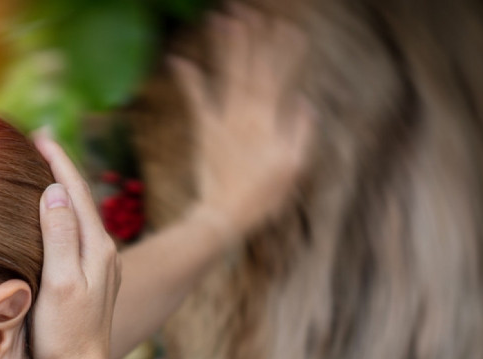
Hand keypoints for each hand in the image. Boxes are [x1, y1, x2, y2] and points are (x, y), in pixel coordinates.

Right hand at [31, 132, 121, 358]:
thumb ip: (59, 237)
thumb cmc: (65, 336)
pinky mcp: (93, 282)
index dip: (59, 162)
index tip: (40, 135)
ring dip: (64, 192)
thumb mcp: (59, 284)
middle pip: (82, 201)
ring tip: (45, 172)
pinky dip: (64, 217)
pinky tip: (54, 218)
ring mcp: (102, 269)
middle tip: (40, 142)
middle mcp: (105, 254)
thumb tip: (55, 192)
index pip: (77, 194)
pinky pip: (78, 236)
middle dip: (62, 171)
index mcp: (98, 250)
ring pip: (81, 218)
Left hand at [170, 3, 313, 239]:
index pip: (279, 78)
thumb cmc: (262, 197)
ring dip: (225, 47)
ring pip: (226, 76)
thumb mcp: (293, 168)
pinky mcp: (204, 131)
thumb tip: (304, 102)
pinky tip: (178, 60)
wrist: (225, 215)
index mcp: (270, 122)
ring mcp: (223, 121)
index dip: (283, 52)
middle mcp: (245, 115)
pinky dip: (188, 80)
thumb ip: (300, 133)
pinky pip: (196, 100)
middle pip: (252, 69)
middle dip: (254, 39)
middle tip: (253, 11)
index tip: (289, 29)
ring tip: (223, 19)